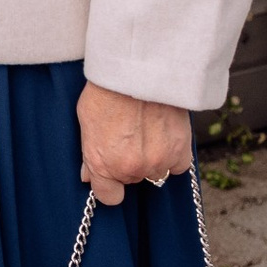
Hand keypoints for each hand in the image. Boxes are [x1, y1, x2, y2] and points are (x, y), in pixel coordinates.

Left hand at [77, 80, 192, 206]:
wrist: (138, 70)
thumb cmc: (107, 90)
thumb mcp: (86, 121)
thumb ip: (90, 154)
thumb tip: (88, 175)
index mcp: (104, 165)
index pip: (109, 197)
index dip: (109, 186)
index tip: (111, 176)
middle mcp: (131, 169)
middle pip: (133, 179)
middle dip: (130, 163)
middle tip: (130, 136)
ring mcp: (158, 162)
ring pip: (156, 172)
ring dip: (153, 158)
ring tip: (147, 131)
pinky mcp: (181, 151)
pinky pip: (178, 165)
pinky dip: (173, 154)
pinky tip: (165, 135)